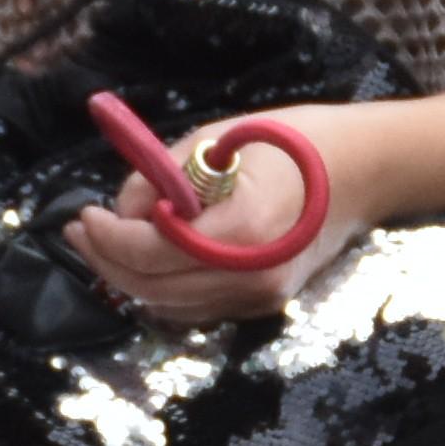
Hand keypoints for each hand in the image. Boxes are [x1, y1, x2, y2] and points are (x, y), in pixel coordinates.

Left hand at [61, 107, 359, 322]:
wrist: (366, 169)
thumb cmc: (294, 141)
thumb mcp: (217, 139)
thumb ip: (162, 178)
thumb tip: (124, 212)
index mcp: (244, 230)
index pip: (153, 251)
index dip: (108, 237)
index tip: (84, 215)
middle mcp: (253, 276)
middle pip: (154, 288)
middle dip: (106, 261)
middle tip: (78, 231)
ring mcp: (261, 296)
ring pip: (170, 306)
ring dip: (129, 278)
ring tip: (101, 243)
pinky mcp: (264, 302)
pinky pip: (195, 306)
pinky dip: (161, 288)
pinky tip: (145, 259)